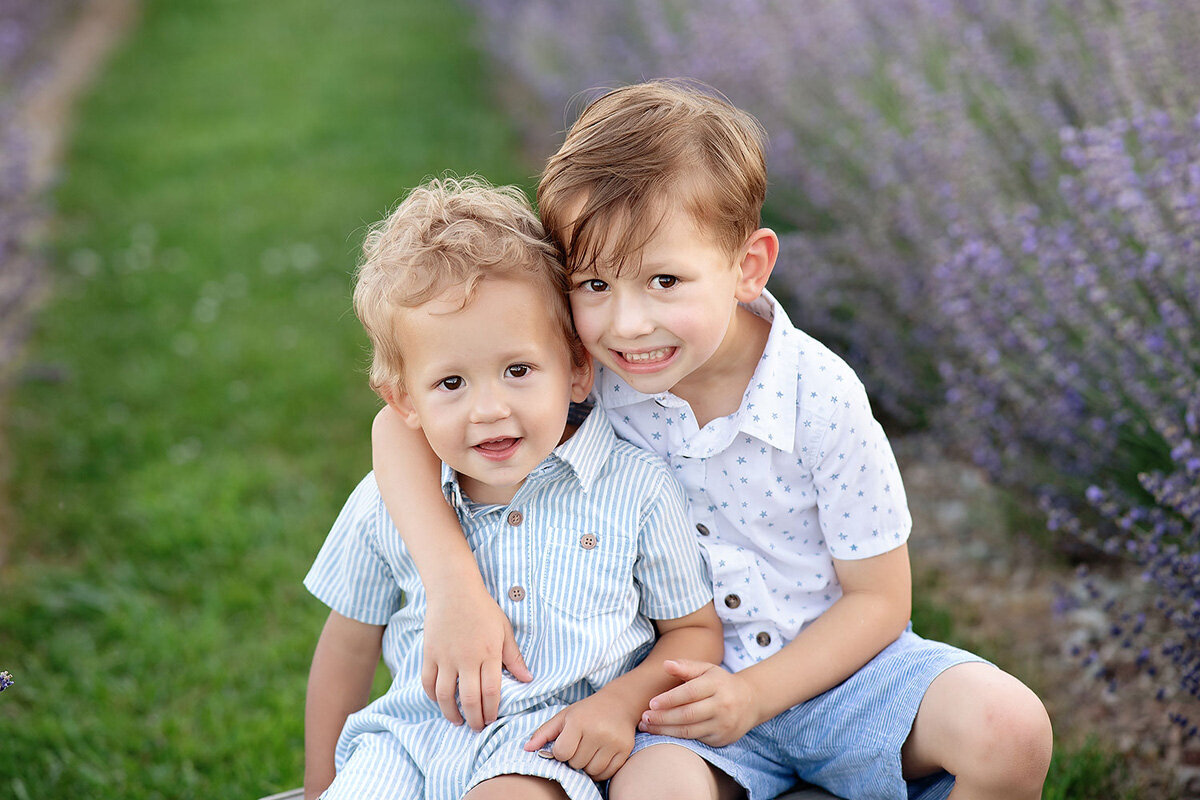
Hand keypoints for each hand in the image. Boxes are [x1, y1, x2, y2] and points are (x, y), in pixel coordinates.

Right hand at [422, 586, 531, 730]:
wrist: (454, 589)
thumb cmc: (483, 609)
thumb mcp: (504, 630)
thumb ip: (514, 657)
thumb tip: (528, 679)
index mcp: (488, 653)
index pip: (491, 692)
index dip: (491, 710)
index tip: (492, 719)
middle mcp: (466, 658)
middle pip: (469, 699)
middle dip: (474, 719)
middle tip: (477, 727)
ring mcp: (445, 657)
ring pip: (445, 695)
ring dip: (451, 713)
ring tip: (457, 720)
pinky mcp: (429, 653)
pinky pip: (428, 682)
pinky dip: (432, 696)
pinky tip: (440, 701)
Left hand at [525, 693, 638, 780]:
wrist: (619, 703)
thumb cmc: (587, 711)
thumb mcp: (564, 717)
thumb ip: (544, 733)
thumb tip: (526, 749)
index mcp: (579, 722)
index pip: (562, 753)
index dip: (562, 752)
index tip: (567, 743)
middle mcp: (597, 732)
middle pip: (577, 764)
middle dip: (575, 758)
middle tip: (581, 745)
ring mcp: (613, 742)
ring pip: (592, 771)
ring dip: (588, 766)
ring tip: (590, 750)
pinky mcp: (625, 750)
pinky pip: (607, 773)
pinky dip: (601, 770)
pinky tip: (600, 755)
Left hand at [637, 659, 758, 746]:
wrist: (750, 701)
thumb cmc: (720, 682)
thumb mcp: (706, 669)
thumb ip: (686, 666)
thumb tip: (666, 664)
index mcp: (717, 684)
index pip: (690, 692)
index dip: (669, 699)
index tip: (651, 703)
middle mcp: (722, 705)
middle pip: (688, 714)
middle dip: (663, 718)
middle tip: (644, 718)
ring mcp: (723, 724)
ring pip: (690, 731)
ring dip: (665, 731)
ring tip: (647, 727)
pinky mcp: (722, 739)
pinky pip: (696, 739)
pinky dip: (677, 738)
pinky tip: (662, 734)